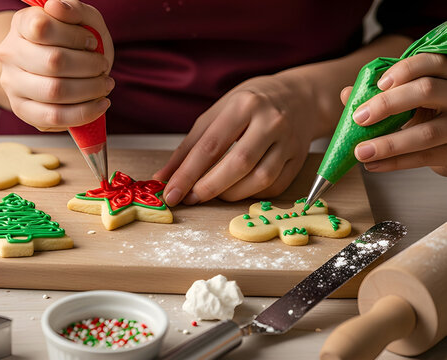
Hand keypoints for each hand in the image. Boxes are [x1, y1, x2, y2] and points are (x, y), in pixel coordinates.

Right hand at [0, 0, 113, 130]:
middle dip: (89, 66)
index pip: (42, 27)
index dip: (75, 36)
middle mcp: (10, 54)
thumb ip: (73, 9)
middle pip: (53, 62)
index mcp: (21, 24)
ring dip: (90, 90)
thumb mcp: (80, 19)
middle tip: (103, 66)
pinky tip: (100, 105)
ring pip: (54, 92)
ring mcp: (13, 84)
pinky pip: (53, 118)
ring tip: (105, 85)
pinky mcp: (23, 110)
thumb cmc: (72, 42)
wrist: (57, 67)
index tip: (91, 42)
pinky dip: (83, 113)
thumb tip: (56, 6)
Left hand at [154, 74, 317, 205]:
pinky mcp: (299, 159)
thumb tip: (164, 177)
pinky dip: (251, 194)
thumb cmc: (249, 106)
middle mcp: (270, 121)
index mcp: (244, 105)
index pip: (211, 146)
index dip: (188, 174)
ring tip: (211, 193)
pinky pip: (274, 187)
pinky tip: (237, 190)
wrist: (298, 99)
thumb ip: (189, 147)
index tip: (171, 193)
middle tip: (190, 199)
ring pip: (259, 180)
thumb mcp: (216, 114)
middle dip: (209, 187)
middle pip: (238, 164)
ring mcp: (289, 141)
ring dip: (229, 194)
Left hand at [348, 53, 446, 175]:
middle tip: (359, 117)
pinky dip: (395, 162)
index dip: (405, 70)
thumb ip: (378, 94)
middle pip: (427, 90)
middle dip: (387, 104)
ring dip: (388, 144)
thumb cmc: (423, 112)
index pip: (429, 62)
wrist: (444, 144)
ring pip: (427, 132)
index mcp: (443, 75)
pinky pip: (424, 157)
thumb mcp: (405, 99)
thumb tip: (348, 94)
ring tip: (360, 151)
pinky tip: (372, 164)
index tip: (379, 84)